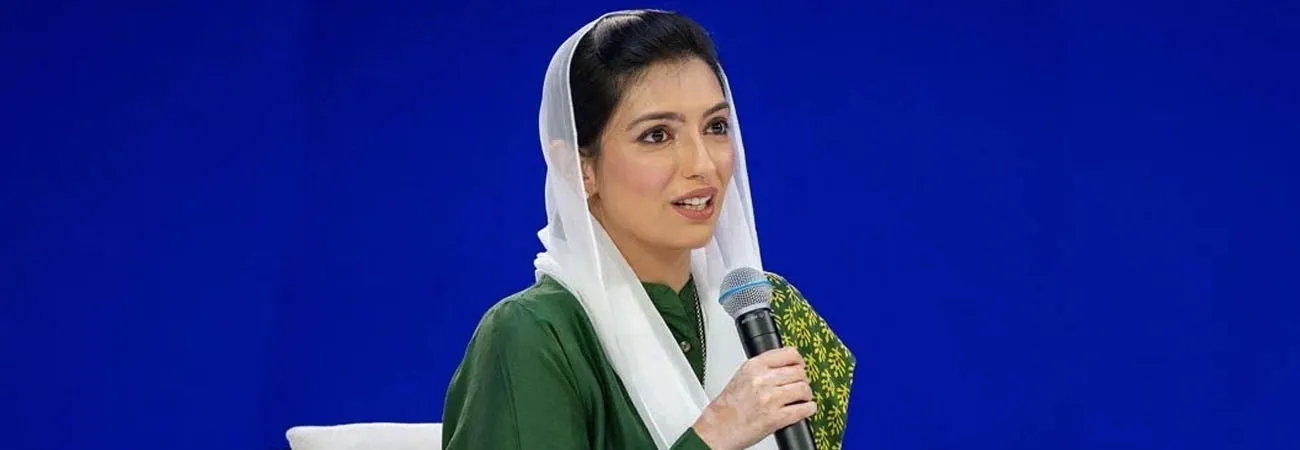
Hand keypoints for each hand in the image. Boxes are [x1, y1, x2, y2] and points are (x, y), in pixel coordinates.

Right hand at [691, 346, 815, 449]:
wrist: (718, 428)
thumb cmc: (728, 406)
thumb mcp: (742, 377)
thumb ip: (763, 369)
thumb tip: (786, 366)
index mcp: (754, 366)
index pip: (789, 354)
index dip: (799, 361)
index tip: (799, 366)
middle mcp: (762, 380)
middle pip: (799, 372)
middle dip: (802, 380)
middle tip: (799, 386)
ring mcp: (770, 398)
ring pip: (803, 389)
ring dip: (806, 395)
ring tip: (801, 399)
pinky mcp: (776, 417)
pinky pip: (804, 409)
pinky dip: (808, 409)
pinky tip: (804, 409)